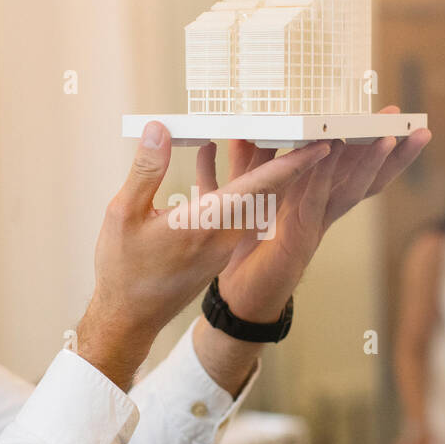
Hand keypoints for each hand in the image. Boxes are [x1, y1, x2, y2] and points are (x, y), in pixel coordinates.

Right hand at [79, 121, 331, 388]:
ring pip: (250, 199)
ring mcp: (222, 245)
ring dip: (254, 166)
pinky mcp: (215, 249)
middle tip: (298, 125)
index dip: (292, 165)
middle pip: (264, 190)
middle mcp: (223, 236)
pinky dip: (231, 181)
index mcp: (206, 225)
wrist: (128, 318)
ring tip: (255, 131)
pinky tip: (211, 155)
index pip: (259, 188)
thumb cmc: (123, 270)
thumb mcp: (123, 213)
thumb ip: (146, 169)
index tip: (321, 146)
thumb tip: (161, 130)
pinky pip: (232, 209)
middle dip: (281, 156)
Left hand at [206, 105, 431, 321]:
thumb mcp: (245, 196)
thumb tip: (243, 134)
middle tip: (411, 123)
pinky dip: (325, 173)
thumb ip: (248, 165)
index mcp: (315, 198)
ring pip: (352, 189)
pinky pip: (316, 199)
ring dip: (371, 162)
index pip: (353, 167)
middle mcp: (323, 211)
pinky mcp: (300, 236)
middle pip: (366, 178)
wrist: (237, 295)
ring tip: (389, 137)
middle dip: (391, 151)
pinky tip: (335, 151)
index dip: (371, 143)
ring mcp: (316, 224)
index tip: (391, 117)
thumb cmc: (244, 247)